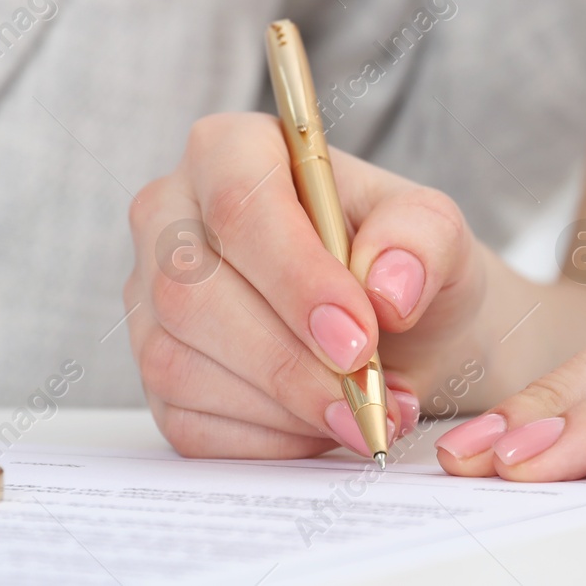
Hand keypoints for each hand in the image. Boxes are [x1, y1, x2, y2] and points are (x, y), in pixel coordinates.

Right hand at [126, 113, 496, 458]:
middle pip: (193, 290)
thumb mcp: (436, 230)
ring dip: (284, 406)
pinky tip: (320, 424)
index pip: (238, 203)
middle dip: (289, 359)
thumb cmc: (402, 262)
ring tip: (364, 413)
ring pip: (180, 362)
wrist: (398, 329)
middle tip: (368, 395)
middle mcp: (170, 214)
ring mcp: (150, 297)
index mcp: (230, 149)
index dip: (294, 277)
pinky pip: (186, 421)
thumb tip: (388, 288)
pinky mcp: (153, 371)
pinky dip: (266, 437)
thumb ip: (421, 238)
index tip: (359, 337)